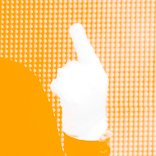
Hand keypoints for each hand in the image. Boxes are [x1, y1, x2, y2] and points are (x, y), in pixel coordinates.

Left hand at [49, 22, 108, 140]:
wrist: (90, 129)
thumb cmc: (87, 103)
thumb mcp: (88, 84)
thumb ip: (80, 66)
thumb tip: (73, 43)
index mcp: (98, 73)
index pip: (87, 53)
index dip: (80, 39)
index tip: (74, 26)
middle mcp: (94, 79)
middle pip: (67, 67)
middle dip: (66, 78)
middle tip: (76, 93)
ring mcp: (85, 90)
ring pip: (61, 75)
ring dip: (61, 85)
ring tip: (71, 97)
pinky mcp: (74, 99)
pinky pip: (57, 84)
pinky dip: (56, 91)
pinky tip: (63, 100)